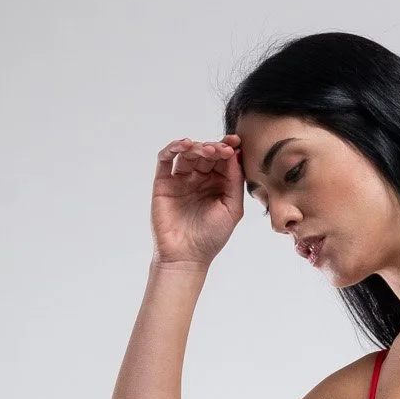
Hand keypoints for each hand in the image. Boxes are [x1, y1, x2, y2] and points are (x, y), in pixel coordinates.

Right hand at [151, 137, 243, 268]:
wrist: (187, 256)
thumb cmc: (212, 237)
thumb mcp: (232, 208)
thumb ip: (235, 181)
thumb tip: (234, 154)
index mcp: (218, 184)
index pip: (223, 160)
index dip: (228, 148)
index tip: (236, 142)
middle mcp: (199, 179)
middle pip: (206, 153)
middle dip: (214, 147)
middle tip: (222, 149)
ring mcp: (180, 179)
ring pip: (187, 153)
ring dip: (196, 146)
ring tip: (205, 149)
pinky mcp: (163, 183)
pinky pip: (165, 160)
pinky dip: (172, 148)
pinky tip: (184, 145)